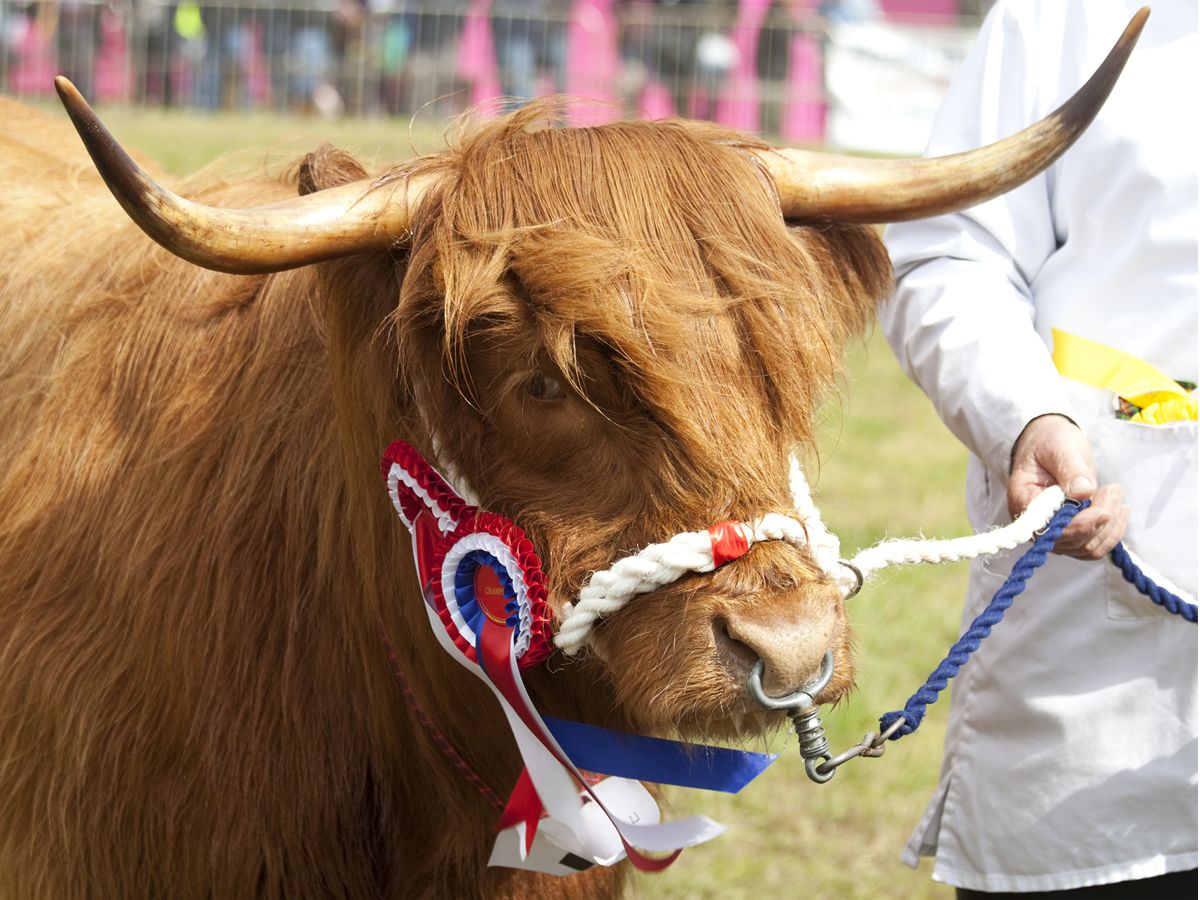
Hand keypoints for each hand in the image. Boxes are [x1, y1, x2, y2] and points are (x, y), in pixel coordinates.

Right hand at [1008, 414, 1128, 559]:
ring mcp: (1054, 533)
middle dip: (1100, 520)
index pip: (1050, 529)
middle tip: (1114, 488)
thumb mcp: (1059, 447)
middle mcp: (1036, 525)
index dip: (1079, 526)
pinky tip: (1119, 509)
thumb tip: (1084, 492)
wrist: (1051, 446)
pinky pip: (1095, 546)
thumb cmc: (1050, 442)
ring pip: (1087, 548)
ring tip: (1116, 494)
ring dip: (1110, 527)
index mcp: (1024, 502)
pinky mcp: (1071, 534)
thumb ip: (1070, 468)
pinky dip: (1112, 532)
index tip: (1104, 511)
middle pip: (1073, 542)